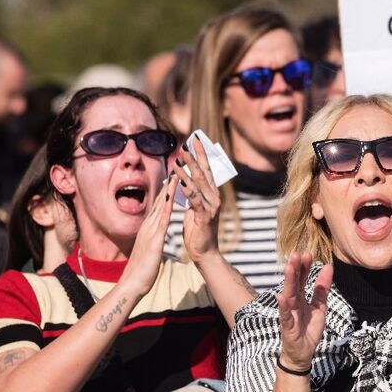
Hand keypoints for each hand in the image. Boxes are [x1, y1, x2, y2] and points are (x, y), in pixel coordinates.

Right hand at [120, 170, 177, 296]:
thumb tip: (156, 237)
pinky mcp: (154, 241)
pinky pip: (162, 221)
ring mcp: (150, 232)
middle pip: (160, 201)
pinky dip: (167, 208)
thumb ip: (152, 241)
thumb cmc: (141, 270)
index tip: (173, 178)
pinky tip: (172, 198)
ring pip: (161, 207)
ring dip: (169, 191)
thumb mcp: (149, 250)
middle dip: (168, 185)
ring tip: (176, 175)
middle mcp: (148, 226)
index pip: (159, 207)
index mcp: (148, 229)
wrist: (132, 284)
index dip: (166, 192)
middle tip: (176, 167)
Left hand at [171, 139, 221, 264]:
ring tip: (177, 157)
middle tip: (186, 142)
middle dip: (194, 156)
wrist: (204, 252)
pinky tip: (179, 179)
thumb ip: (194, 194)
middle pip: (204, 172)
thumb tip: (186, 179)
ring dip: (187, 169)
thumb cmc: (199, 230)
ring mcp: (211, 206)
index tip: (194, 139)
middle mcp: (214, 197)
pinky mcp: (204, 216)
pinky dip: (186, 188)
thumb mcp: (196, 208)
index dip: (200, 154)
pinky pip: (194, 199)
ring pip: (198, 183)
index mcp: (211, 194)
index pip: (207, 169)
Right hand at [277, 252, 332, 370]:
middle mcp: (293, 303)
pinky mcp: (287, 327)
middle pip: (294, 284)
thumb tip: (328, 267)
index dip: (304, 267)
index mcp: (301, 298)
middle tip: (297, 254)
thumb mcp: (320, 308)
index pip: (302, 279)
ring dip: (289, 281)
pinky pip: (284, 315)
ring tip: (289, 267)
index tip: (308, 253)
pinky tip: (281, 296)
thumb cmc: (308, 330)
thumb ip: (322, 290)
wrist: (303, 354)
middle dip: (295, 269)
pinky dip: (282, 306)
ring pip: (288, 295)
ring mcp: (288, 314)